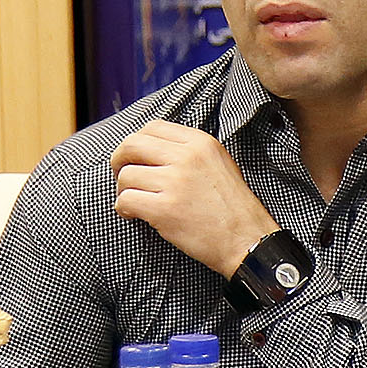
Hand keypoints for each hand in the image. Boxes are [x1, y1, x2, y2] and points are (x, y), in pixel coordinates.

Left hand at [109, 120, 279, 275]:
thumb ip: (188, 151)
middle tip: (123, 176)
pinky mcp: (165, 209)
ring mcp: (175, 183)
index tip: (135, 158)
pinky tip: (134, 215)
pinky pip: (125, 200)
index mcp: (200, 142)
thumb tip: (150, 150)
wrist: (247, 239)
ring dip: (124, 190)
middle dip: (119, 160)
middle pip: (132, 145)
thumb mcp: (218, 162)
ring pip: (126, 175)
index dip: (136, 142)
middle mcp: (186, 157)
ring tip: (136, 202)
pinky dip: (124, 209)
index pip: (152, 127)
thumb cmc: (232, 207)